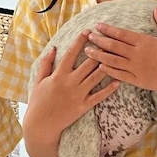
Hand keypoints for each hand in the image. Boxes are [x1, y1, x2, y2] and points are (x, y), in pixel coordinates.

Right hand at [23, 31, 119, 156]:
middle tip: (107, 40)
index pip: (71, 54)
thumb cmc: (38, 102)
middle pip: (88, 63)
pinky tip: (118, 82)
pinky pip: (98, 96)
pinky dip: (109, 89)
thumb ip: (46, 64)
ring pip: (96, 77)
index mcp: (58, 75)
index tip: (88, 31)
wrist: (41, 125)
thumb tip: (53, 48)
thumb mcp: (39, 81)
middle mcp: (70, 82)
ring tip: (116, 56)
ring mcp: (78, 94)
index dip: (80, 41)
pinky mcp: (83, 106)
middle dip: (98, 50)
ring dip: (107, 65)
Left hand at [85, 6, 156, 97]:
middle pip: (113, 46)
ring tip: (88, 52)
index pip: (121, 34)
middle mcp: (138, 54)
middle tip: (88, 37)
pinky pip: (120, 75)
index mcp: (145, 42)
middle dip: (99, 41)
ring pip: (113, 61)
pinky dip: (109, 71)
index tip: (97, 26)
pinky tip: (100, 67)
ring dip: (99, 55)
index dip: (108, 29)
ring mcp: (137, 69)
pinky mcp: (139, 81)